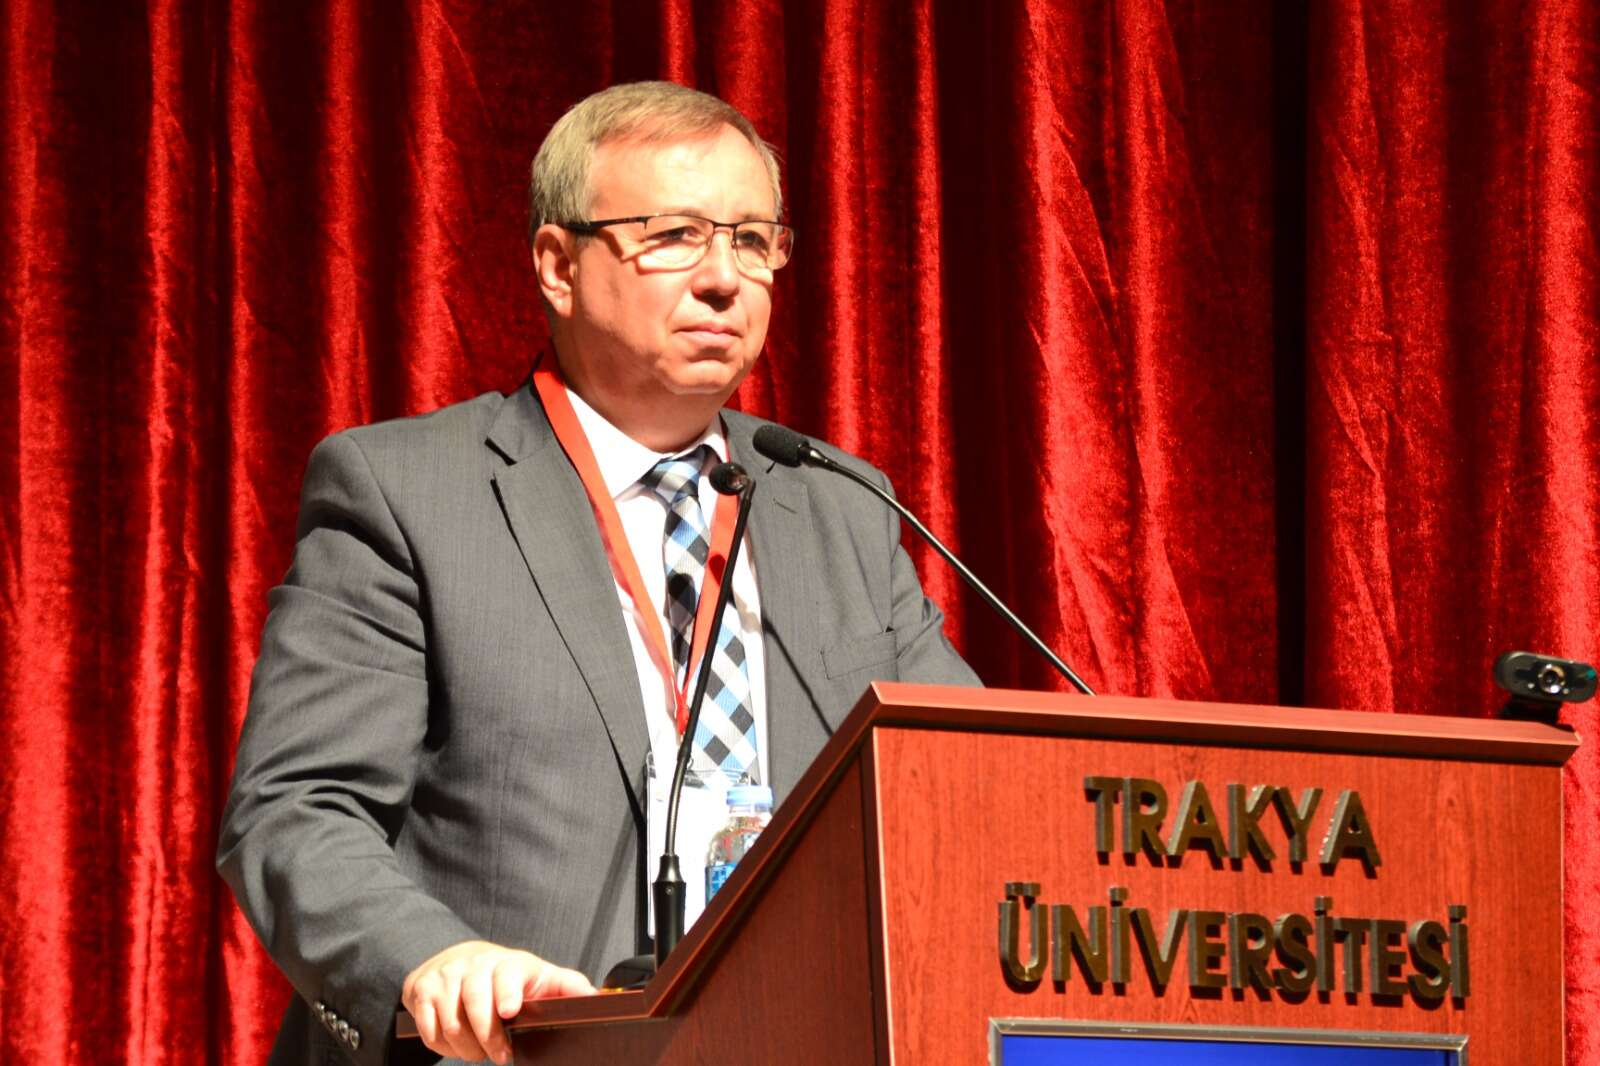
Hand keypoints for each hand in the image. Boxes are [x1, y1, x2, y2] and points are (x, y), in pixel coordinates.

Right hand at [401, 940, 594, 1063]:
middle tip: (499, 1056)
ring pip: (451, 1020)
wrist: (459, 958)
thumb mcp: (540, 977)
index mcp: (508, 963)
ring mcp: (446, 976)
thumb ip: (568, 987)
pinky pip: (428, 1026)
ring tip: (479, 1053)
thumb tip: (599, 998)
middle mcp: (475, 964)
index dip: (507, 992)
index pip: (506, 974)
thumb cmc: (508, 976)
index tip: (510, 1011)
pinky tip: (456, 1045)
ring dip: (466, 1048)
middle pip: (475, 1002)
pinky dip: (441, 1044)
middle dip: (487, 1037)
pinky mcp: (422, 989)